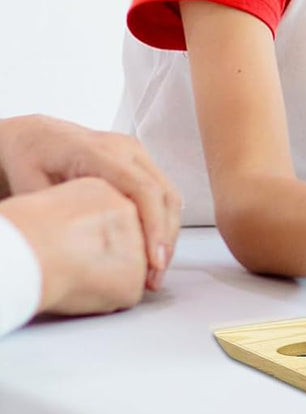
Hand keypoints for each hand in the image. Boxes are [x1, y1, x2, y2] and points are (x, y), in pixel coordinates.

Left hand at [0, 115, 180, 290]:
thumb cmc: (29, 158)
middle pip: (164, 193)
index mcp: (100, 151)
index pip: (142, 188)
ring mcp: (137, 155)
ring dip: (167, 233)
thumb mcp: (31, 185)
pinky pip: (161, 194)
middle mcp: (126, 149)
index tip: (155, 259)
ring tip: (156, 270)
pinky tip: (151, 250)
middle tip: (156, 276)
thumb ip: (58, 212)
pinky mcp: (140, 165)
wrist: (36, 137)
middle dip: (166, 237)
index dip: (154, 226)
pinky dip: (162, 223)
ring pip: (169, 195)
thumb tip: (78, 250)